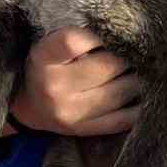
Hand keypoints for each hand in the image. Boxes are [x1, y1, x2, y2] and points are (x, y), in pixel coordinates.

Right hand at [11, 28, 139, 135]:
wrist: (31, 106)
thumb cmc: (47, 67)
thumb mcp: (50, 45)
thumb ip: (78, 39)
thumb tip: (122, 37)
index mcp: (43, 58)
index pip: (73, 41)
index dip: (95, 37)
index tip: (101, 39)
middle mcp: (54, 87)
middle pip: (108, 67)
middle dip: (123, 59)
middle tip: (126, 56)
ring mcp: (69, 112)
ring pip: (121, 92)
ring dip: (132, 81)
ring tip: (129, 75)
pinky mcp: (83, 130)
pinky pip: (123, 119)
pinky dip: (135, 107)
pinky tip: (133, 98)